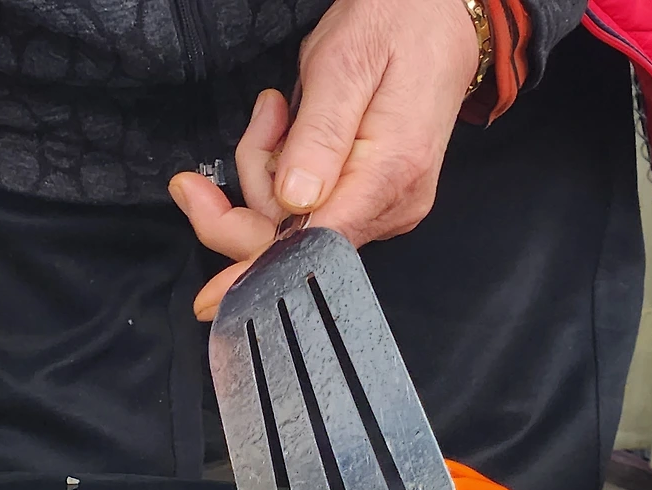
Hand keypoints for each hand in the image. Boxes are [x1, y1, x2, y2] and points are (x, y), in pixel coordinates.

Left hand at [169, 0, 477, 319]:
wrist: (443, 14)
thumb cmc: (397, 23)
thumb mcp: (346, 61)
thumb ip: (320, 135)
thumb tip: (294, 203)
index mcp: (388, 176)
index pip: (310, 247)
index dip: (253, 269)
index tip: (207, 299)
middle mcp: (390, 208)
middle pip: (292, 240)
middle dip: (253, 186)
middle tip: (261, 119)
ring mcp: (383, 210)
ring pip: (292, 222)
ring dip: (268, 168)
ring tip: (283, 109)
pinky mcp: (372, 203)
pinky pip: (308, 209)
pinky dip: (285, 172)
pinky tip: (294, 128)